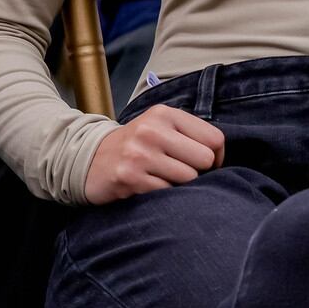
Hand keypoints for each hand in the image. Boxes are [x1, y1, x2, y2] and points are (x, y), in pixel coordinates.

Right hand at [83, 104, 224, 202]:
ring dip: (179, 184)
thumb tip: (220, 157)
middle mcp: (151, 130)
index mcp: (163, 114)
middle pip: (204, 159)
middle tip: (177, 170)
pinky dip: (162, 194)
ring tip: (161, 177)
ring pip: (189, 179)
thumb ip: (189, 133)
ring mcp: (139, 154)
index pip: (214, 138)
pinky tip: (148, 185)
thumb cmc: (136, 145)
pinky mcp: (130, 177)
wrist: (88, 157)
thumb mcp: (159, 126)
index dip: (216, 156)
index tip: (201, 162)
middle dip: (196, 170)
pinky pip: (168, 193)